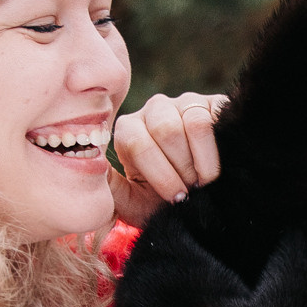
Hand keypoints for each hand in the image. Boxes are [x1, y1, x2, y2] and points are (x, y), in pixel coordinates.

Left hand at [108, 91, 226, 226]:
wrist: (202, 203)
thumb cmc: (163, 203)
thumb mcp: (132, 202)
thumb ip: (109, 187)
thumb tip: (89, 168)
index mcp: (129, 130)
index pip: (137, 142)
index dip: (160, 175)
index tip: (175, 199)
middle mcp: (153, 110)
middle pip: (164, 130)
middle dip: (181, 169)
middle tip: (191, 191)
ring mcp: (183, 103)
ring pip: (189, 124)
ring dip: (199, 163)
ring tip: (204, 182)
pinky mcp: (211, 104)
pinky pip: (209, 119)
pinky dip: (213, 153)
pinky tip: (216, 170)